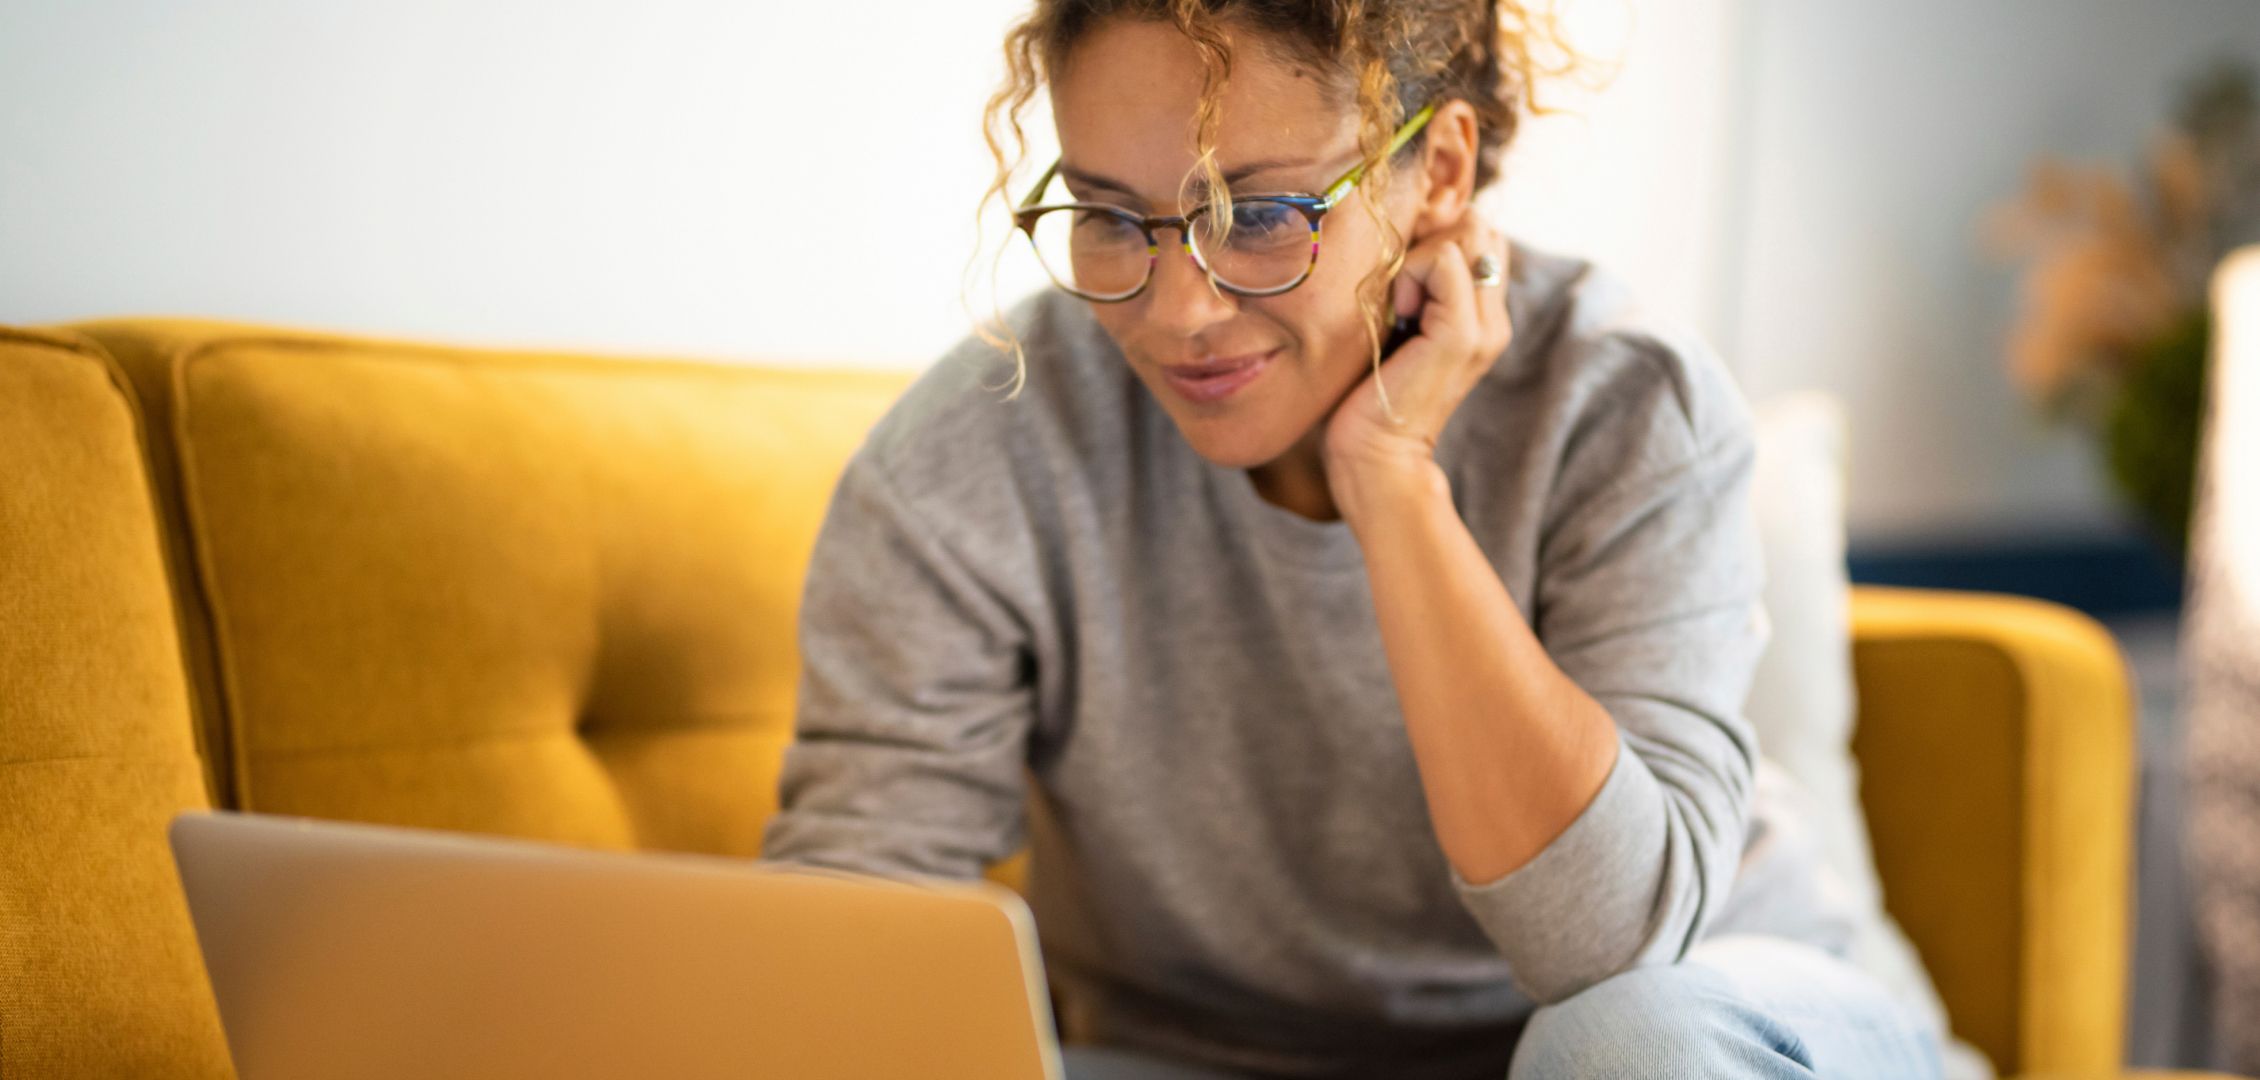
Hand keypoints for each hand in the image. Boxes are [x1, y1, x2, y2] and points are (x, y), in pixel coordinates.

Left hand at [1321, 213, 1514, 490]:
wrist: (1375, 453)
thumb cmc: (1370, 390)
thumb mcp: (1398, 323)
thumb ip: (1415, 285)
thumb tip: (1409, 232)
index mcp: (1482, 314)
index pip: (1479, 233)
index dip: (1436, 237)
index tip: (1402, 281)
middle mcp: (1494, 318)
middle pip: (1479, 225)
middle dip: (1431, 238)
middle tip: (1400, 289)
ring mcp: (1485, 326)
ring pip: (1466, 233)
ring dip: (1419, 255)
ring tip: (1399, 305)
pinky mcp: (1463, 334)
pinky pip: (1443, 259)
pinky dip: (1411, 273)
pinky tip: (1396, 313)